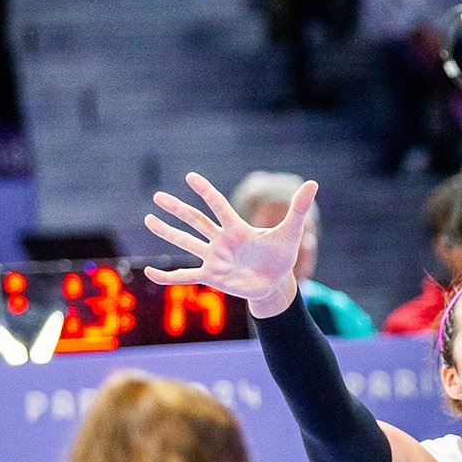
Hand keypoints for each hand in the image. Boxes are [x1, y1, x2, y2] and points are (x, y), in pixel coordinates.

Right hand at [143, 172, 317, 318]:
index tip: (191, 177)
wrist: (275, 284)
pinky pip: (185, 276)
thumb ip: (298, 209)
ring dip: (167, 232)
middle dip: (177, 209)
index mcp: (237, 228)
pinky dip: (167, 276)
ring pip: (186, 243)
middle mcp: (222, 241)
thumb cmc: (281, 257)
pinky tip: (149, 273)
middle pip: (195, 221)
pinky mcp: (212, 277)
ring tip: (148, 219)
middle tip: (157, 196)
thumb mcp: (291, 233)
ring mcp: (214, 258)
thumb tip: (313, 183)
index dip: (206, 192)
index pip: (219, 206)